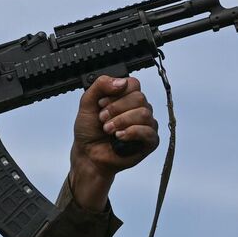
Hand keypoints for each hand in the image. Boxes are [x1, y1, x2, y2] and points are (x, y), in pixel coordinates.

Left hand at [69, 75, 158, 207]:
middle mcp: (139, 108)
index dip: (117, 93)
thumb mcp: (87, 102)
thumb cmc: (89, 130)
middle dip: (116, 109)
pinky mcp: (150, 141)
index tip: (101, 104)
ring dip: (122, 121)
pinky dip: (132, 132)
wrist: (88, 154)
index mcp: (127, 97)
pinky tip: (119, 137)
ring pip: (144, 113)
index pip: (133, 84)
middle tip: (103, 119)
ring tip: (108, 130)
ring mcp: (147, 124)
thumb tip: (121, 82)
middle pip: (139, 98)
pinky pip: (149, 132)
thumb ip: (100, 85)